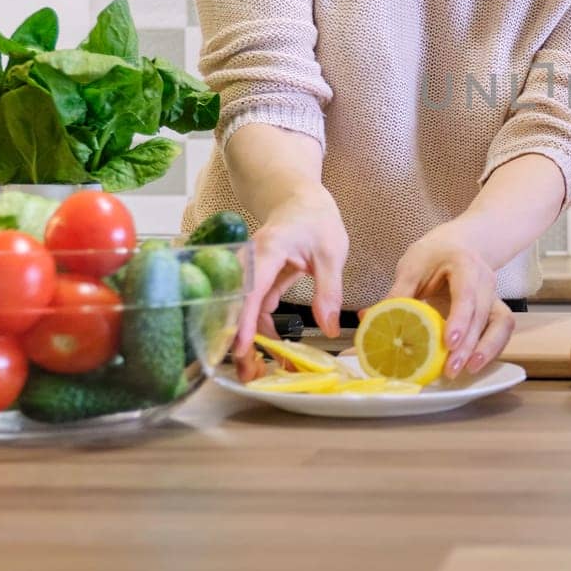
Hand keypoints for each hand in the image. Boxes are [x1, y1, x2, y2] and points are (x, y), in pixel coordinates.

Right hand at [231, 185, 347, 380]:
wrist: (300, 198)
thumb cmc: (315, 219)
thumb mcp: (331, 253)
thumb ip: (329, 291)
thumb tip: (329, 327)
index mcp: (268, 251)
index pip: (250, 289)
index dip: (242, 320)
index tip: (239, 347)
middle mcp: (252, 262)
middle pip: (238, 305)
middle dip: (239, 340)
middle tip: (248, 372)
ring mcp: (253, 273)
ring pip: (245, 311)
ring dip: (251, 340)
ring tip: (258, 370)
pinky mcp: (259, 281)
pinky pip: (255, 309)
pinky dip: (262, 329)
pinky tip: (273, 349)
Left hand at [386, 223, 515, 379]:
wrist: (459, 244)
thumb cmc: (433, 255)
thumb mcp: (412, 267)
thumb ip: (397, 293)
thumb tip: (368, 319)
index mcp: (464, 264)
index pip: (466, 292)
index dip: (459, 318)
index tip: (448, 342)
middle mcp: (485, 279)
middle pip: (482, 314)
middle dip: (468, 345)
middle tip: (449, 369)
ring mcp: (494, 294)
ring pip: (501, 323)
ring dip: (487, 349)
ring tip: (468, 370)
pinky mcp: (496, 308)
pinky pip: (502, 330)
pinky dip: (492, 348)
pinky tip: (474, 365)